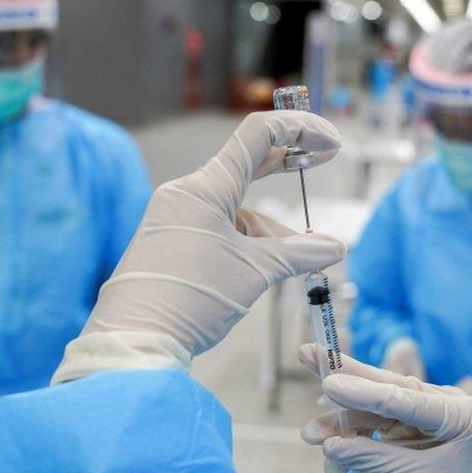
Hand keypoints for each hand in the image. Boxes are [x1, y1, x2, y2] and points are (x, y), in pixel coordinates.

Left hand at [52, 111, 346, 383]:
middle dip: (288, 165)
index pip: (258, 135)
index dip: (300, 130)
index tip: (332, 144)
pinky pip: (220, 231)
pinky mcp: (172, 244)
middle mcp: (187, 195)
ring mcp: (177, 219)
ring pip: (238, 211)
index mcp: (204, 187)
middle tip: (322, 161)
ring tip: (296, 265)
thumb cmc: (191, 298)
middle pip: (247, 165)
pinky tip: (262, 273)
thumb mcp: (256, 272)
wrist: (135, 342)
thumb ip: (300, 253)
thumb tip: (336, 248)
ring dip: (271, 232)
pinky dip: (248, 245)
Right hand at [299, 344, 471, 472]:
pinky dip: (350, 434)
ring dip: (341, 420)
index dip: (363, 392)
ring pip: (374, 407)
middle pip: (388, 388)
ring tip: (311, 434)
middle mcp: (444, 403)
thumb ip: (369, 459)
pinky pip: (372, 423)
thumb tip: (328, 445)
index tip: (329, 383)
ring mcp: (424, 412)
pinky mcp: (407, 422)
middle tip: (308, 354)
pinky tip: (328, 443)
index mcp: (460, 414)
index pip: (405, 398)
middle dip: (346, 379)